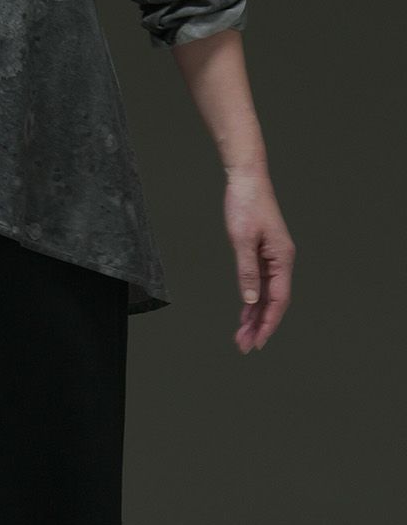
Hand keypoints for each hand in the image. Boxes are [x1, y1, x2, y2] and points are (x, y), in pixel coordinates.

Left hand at [223, 166, 294, 352]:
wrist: (246, 178)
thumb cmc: (245, 204)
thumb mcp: (242, 239)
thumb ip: (247, 271)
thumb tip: (252, 301)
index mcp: (283, 258)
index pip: (279, 300)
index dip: (268, 323)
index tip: (258, 342)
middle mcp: (281, 261)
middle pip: (273, 302)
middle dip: (260, 326)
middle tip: (244, 346)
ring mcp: (273, 257)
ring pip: (266, 295)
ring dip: (255, 316)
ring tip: (242, 336)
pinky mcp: (263, 252)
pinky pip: (260, 283)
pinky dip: (252, 300)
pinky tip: (245, 314)